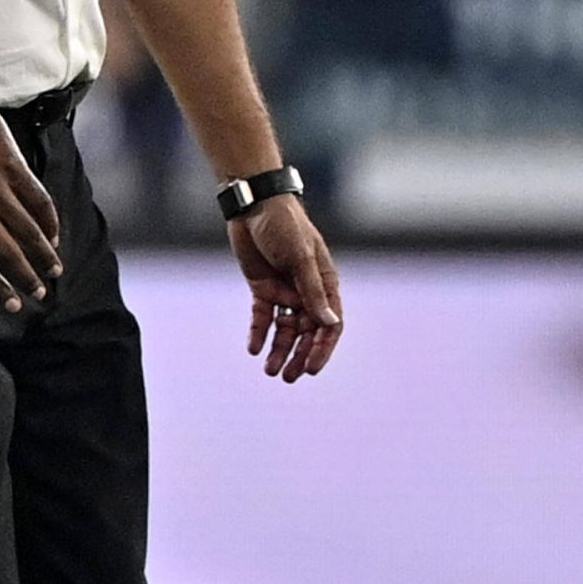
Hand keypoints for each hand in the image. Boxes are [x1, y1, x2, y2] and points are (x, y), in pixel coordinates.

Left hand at [0, 95, 62, 311]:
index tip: (15, 304)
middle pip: (6, 250)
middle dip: (27, 276)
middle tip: (42, 293)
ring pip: (26, 228)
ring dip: (44, 253)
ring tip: (54, 268)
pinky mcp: (10, 162)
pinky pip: (37, 198)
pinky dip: (49, 219)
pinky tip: (53, 234)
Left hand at [228, 193, 342, 381]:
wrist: (254, 206)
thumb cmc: (285, 226)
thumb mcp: (300, 259)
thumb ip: (313, 292)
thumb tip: (329, 324)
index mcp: (325, 285)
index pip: (329, 325)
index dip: (322, 348)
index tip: (311, 369)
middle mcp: (307, 292)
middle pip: (306, 333)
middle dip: (299, 356)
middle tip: (288, 378)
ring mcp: (284, 291)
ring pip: (285, 329)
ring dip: (279, 350)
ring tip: (270, 371)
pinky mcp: (263, 288)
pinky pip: (263, 317)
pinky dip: (259, 333)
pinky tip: (253, 349)